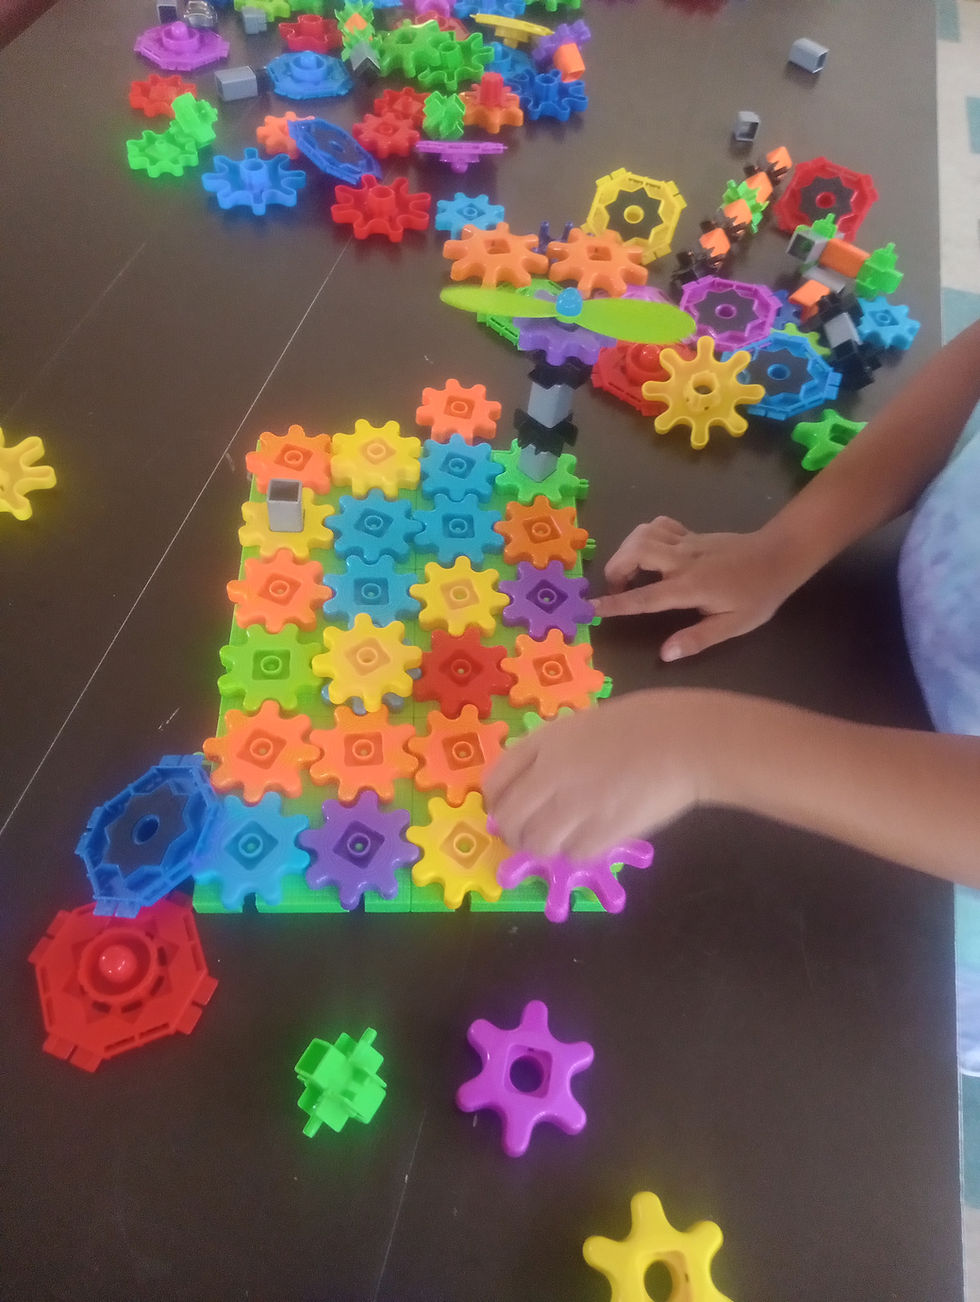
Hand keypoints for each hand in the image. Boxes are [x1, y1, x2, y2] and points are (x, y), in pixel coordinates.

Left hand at [483, 689, 709, 858]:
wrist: (684, 740)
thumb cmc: (640, 724)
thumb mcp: (582, 725)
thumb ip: (551, 752)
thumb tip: (530, 787)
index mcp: (545, 743)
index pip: (495, 781)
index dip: (496, 802)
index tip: (506, 810)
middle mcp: (551, 775)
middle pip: (509, 819)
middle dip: (514, 833)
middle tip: (528, 836)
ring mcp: (576, 805)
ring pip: (537, 844)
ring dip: (543, 847)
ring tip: (560, 841)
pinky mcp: (603, 832)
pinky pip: (573, 854)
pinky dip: (576, 853)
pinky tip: (589, 840)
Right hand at [593, 516, 805, 660]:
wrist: (780, 555)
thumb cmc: (758, 595)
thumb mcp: (734, 625)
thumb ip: (697, 638)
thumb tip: (665, 654)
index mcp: (691, 587)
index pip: (645, 597)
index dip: (616, 603)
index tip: (591, 608)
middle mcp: (683, 560)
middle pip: (636, 552)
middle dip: (616, 568)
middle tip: (617, 589)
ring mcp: (686, 542)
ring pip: (643, 534)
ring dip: (626, 550)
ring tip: (628, 572)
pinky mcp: (691, 533)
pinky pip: (659, 526)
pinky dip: (645, 536)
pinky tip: (649, 553)